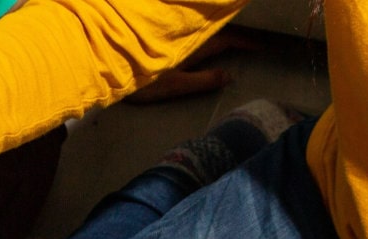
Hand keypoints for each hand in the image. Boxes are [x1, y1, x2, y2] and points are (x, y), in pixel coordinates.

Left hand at [124, 26, 263, 102]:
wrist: (105, 61)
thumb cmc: (140, 78)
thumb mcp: (174, 85)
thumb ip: (203, 81)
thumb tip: (230, 75)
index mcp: (195, 45)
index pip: (227, 41)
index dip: (245, 42)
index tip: (262, 45)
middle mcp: (186, 33)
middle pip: (217, 29)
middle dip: (235, 32)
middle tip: (251, 38)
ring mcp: (173, 31)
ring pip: (203, 25)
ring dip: (219, 28)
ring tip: (232, 35)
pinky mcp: (160, 32)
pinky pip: (188, 26)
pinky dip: (202, 28)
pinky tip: (202, 33)